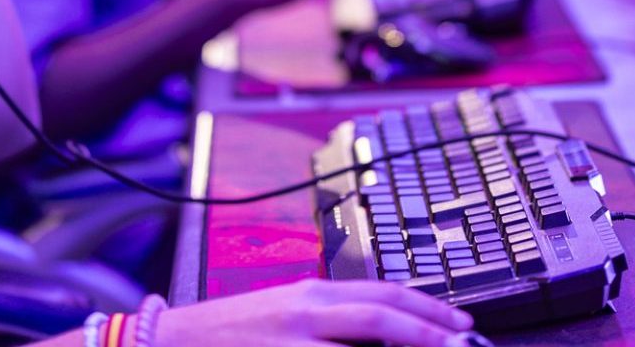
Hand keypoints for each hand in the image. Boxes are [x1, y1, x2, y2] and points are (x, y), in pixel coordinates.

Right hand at [154, 278, 479, 346]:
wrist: (169, 343)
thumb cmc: (230, 335)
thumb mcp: (285, 315)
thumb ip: (330, 318)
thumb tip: (384, 330)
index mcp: (310, 294)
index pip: (383, 292)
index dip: (428, 308)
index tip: (461, 323)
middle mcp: (304, 312)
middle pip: (381, 316)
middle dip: (430, 331)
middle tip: (464, 343)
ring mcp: (291, 344)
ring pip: (363, 343)